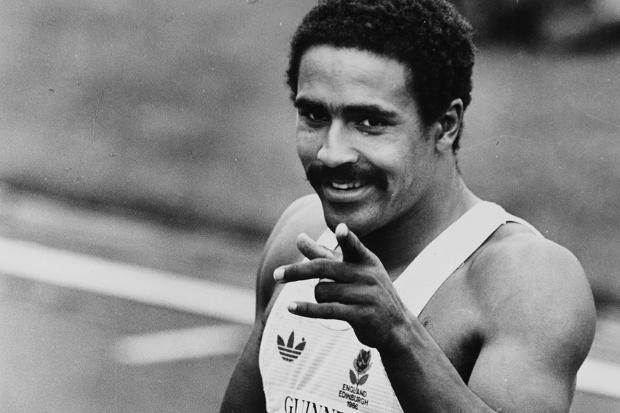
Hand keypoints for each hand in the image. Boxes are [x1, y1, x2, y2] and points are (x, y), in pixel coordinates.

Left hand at [273, 223, 413, 350]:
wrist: (396, 327)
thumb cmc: (369, 293)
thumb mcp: (353, 271)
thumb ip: (325, 254)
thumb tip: (299, 237)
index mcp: (366, 260)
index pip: (354, 246)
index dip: (347, 238)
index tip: (341, 229)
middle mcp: (367, 275)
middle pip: (323, 269)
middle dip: (297, 272)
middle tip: (276, 275)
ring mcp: (365, 296)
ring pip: (322, 291)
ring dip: (317, 297)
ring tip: (331, 300)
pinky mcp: (361, 315)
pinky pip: (326, 310)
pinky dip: (306, 309)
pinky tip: (291, 307)